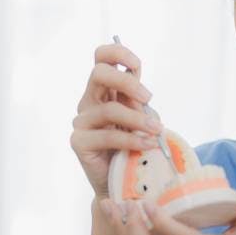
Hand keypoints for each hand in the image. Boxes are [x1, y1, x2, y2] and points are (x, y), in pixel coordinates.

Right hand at [70, 42, 161, 196]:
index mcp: (105, 89)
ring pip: (109, 109)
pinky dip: (132, 140)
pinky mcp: (79, 142)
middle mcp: (90, 101)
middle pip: (99, 73)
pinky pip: (107, 136)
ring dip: (138, 119)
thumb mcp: (143, 118)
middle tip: (148, 98)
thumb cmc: (135, 146)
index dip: (118, 53)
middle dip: (127, 82)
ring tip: (156, 130)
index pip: (101, 58)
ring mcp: (82, 121)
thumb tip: (142, 98)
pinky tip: (147, 145)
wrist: (123, 181)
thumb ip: (140, 104)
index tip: (137, 65)